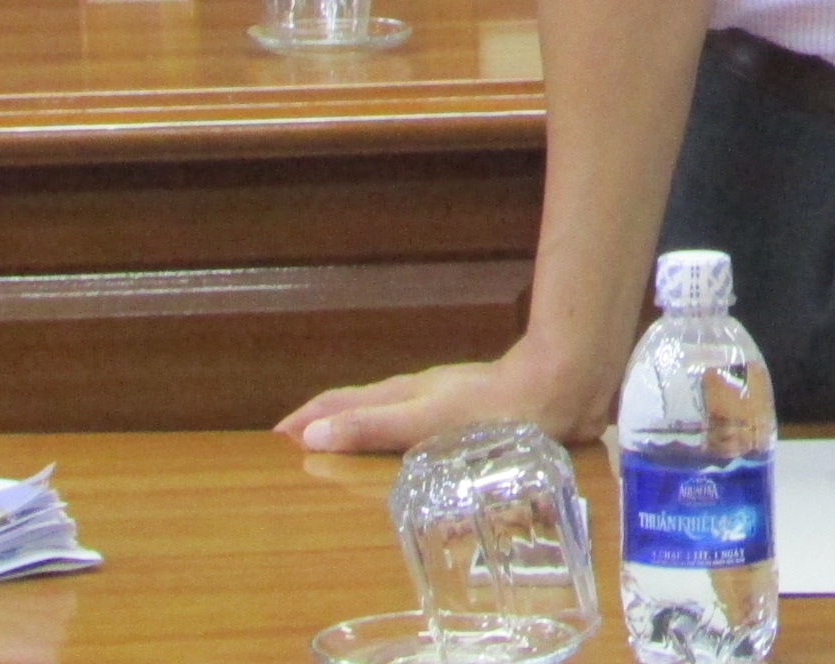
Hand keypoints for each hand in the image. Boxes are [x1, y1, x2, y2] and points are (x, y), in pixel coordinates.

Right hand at [277, 341, 612, 453]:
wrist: (555, 390)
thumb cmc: (492, 408)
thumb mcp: (424, 422)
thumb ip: (373, 428)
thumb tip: (314, 434)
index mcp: (402, 395)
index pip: (343, 404)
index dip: (310, 418)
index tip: (279, 433)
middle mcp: (418, 393)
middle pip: (361, 404)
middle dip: (327, 420)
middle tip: (297, 438)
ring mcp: (443, 399)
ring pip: (388, 410)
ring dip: (358, 424)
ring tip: (341, 440)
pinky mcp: (466, 412)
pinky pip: (414, 421)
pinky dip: (392, 431)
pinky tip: (406, 444)